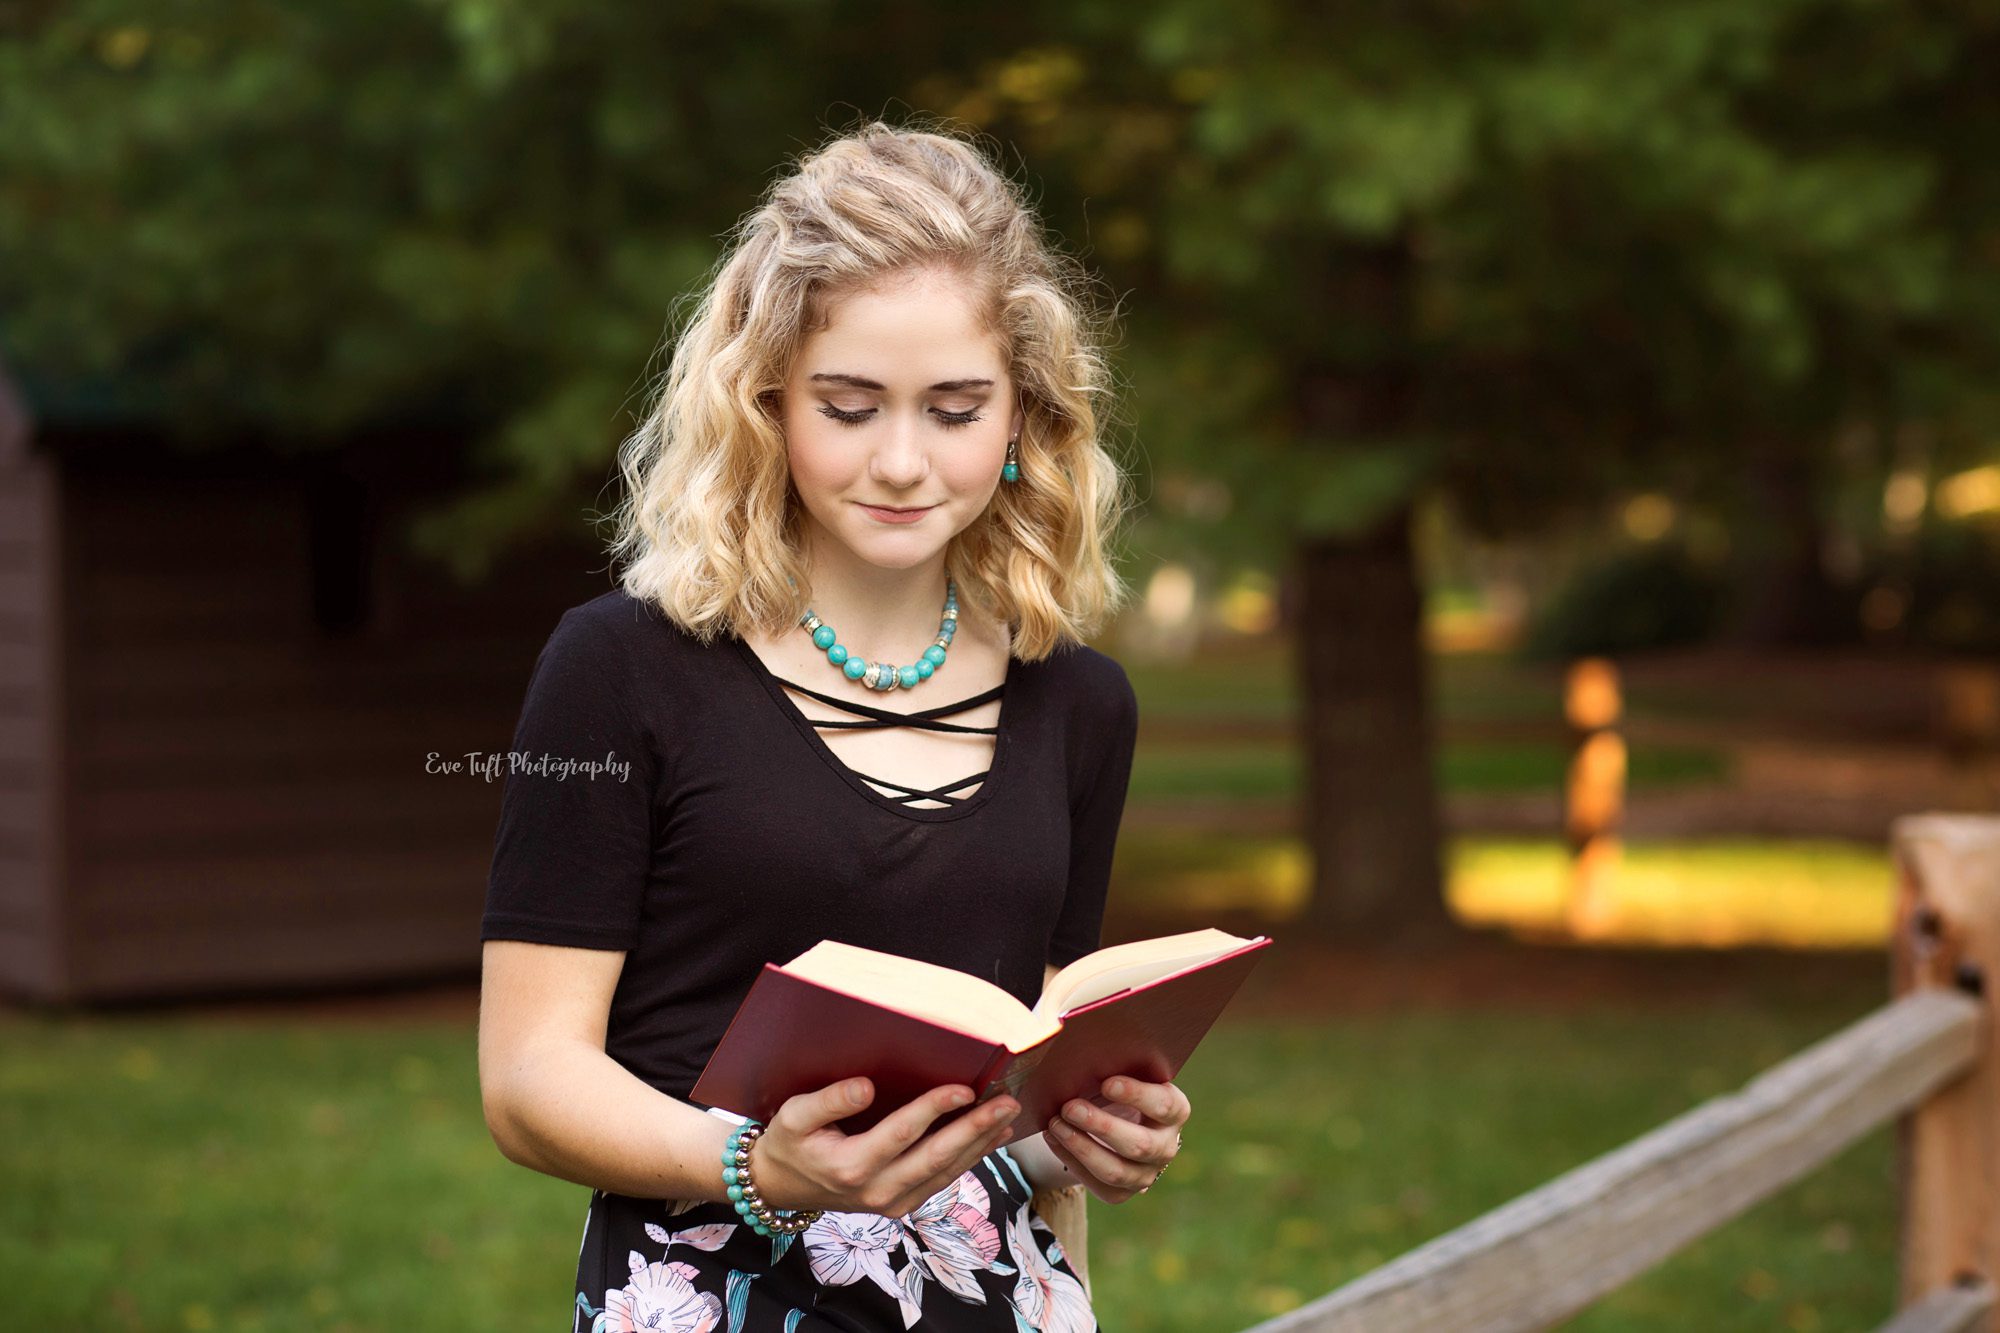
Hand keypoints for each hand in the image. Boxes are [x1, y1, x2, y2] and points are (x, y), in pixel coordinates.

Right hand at [747, 1077, 1019, 1218]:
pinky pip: (942, 1181)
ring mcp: (892, 1203)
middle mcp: (877, 1191)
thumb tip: (865, 1086)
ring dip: (980, 1145)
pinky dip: (969, 1159)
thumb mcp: (794, 1116)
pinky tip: (989, 1139)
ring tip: (1008, 1117)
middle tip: (1006, 1103)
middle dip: (975, 1129)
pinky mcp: (902, 1205)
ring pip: (946, 1173)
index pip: (903, 1134)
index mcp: (850, 1166)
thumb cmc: (789, 1144)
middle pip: (936, 1158)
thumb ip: (829, 1101)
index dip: (935, 1109)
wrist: (782, 1187)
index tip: (964, 1087)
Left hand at [1042, 1075, 1188, 1204]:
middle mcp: (1167, 1146)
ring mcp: (1146, 1174)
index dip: (1136, 1095)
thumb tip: (1084, 1059)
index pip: (1163, 1105)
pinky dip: (1071, 1160)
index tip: (1107, 1083)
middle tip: (1069, 1107)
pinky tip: (1054, 1139)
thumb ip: (1114, 1066)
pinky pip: (1097, 1183)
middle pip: (1139, 1145)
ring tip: (1055, 1124)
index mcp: (1175, 1110)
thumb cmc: (1117, 1088)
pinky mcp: (1122, 1193)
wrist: (1115, 1119)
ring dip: (1081, 1147)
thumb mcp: (1123, 1074)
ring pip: (1116, 1171)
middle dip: (1101, 1126)